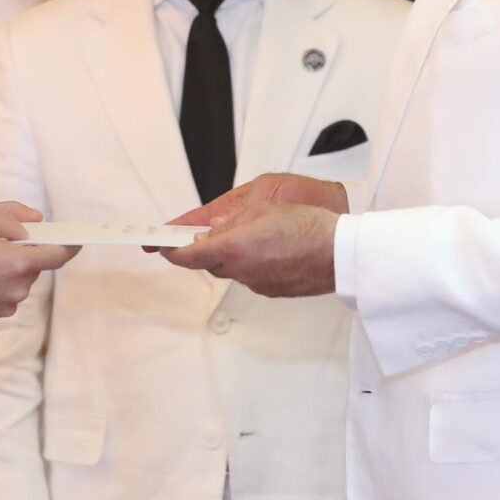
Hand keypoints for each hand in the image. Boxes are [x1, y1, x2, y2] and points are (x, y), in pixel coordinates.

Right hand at [0, 202, 74, 323]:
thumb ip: (14, 215)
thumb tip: (36, 221)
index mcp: (19, 264)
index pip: (57, 255)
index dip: (68, 245)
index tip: (76, 239)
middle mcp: (17, 289)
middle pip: (33, 266)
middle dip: (22, 252)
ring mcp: (5, 305)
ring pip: (17, 279)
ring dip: (6, 267)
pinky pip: (3, 292)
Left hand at [158, 172, 345, 297]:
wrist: (338, 252)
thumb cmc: (306, 226)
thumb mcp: (262, 209)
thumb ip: (233, 221)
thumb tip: (215, 229)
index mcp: (233, 248)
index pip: (188, 256)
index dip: (172, 251)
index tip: (161, 246)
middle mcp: (241, 271)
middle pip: (209, 263)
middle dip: (204, 249)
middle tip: (205, 234)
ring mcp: (256, 283)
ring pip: (232, 270)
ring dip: (231, 255)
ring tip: (249, 235)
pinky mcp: (272, 290)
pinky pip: (252, 276)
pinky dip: (251, 263)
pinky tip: (269, 249)